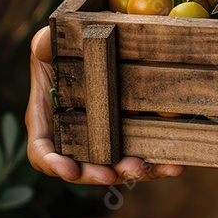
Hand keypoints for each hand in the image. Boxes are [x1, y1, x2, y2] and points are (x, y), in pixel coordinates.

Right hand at [25, 25, 184, 184]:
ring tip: (154, 169)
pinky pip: (139, 155)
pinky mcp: (127, 138)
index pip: (42, 152)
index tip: (70, 171)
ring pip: (116, 168)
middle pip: (83, 169)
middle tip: (120, 173)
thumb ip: (44, 46)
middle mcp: (73, 140)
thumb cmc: (65, 47)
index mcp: (48, 122)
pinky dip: (156, 163)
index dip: (54, 164)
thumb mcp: (49, 43)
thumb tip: (42, 46)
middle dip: (102, 174)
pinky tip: (175, 164)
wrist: (95, 47)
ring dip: (134, 172)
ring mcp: (101, 142)